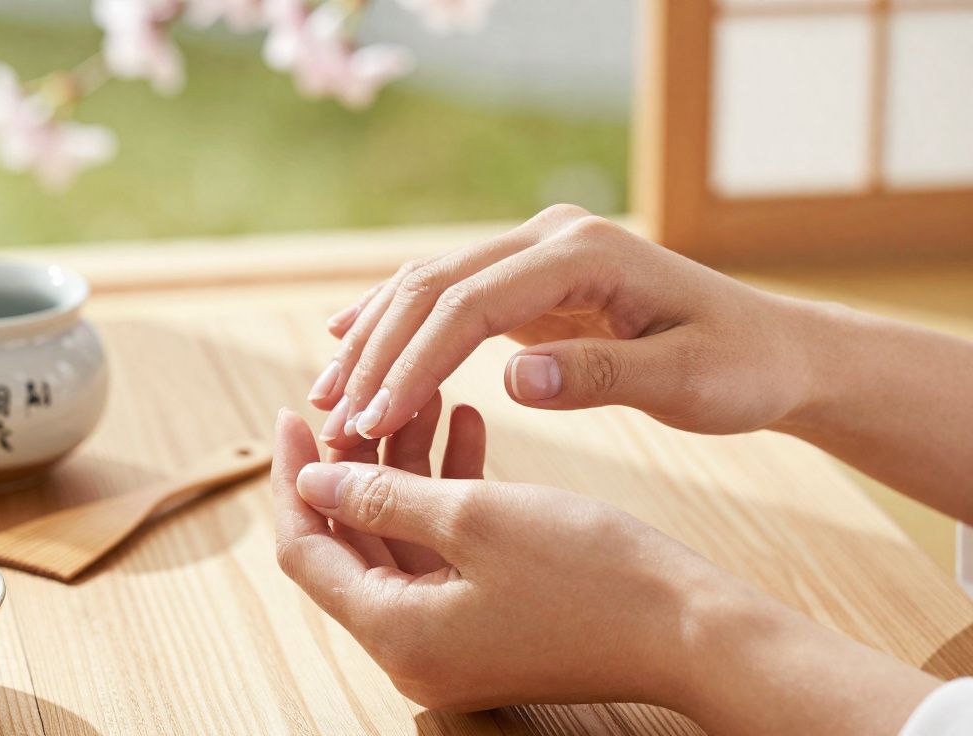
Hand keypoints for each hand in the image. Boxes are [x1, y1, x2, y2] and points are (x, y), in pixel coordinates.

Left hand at [272, 407, 938, 732]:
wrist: (693, 631)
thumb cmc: (590, 574)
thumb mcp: (474, 517)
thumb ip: (381, 495)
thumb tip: (313, 479)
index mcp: (396, 632)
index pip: (306, 549)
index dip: (293, 478)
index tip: (291, 412)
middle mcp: (413, 648)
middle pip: (349, 544)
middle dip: (351, 463)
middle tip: (356, 393)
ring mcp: (453, 640)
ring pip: (401, 538)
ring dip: (404, 467)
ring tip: (426, 393)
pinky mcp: (490, 624)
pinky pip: (445, 552)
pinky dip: (448, 492)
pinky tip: (466, 424)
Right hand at [308, 204, 814, 446]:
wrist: (773, 348)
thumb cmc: (740, 367)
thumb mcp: (685, 380)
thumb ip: (599, 375)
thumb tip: (514, 381)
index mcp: (584, 253)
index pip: (471, 302)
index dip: (415, 362)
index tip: (373, 420)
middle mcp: (551, 238)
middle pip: (434, 286)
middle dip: (377, 352)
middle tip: (332, 416)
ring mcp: (537, 254)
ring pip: (429, 286)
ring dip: (374, 340)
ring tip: (328, 395)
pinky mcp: (531, 280)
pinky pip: (448, 297)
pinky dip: (398, 323)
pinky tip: (348, 339)